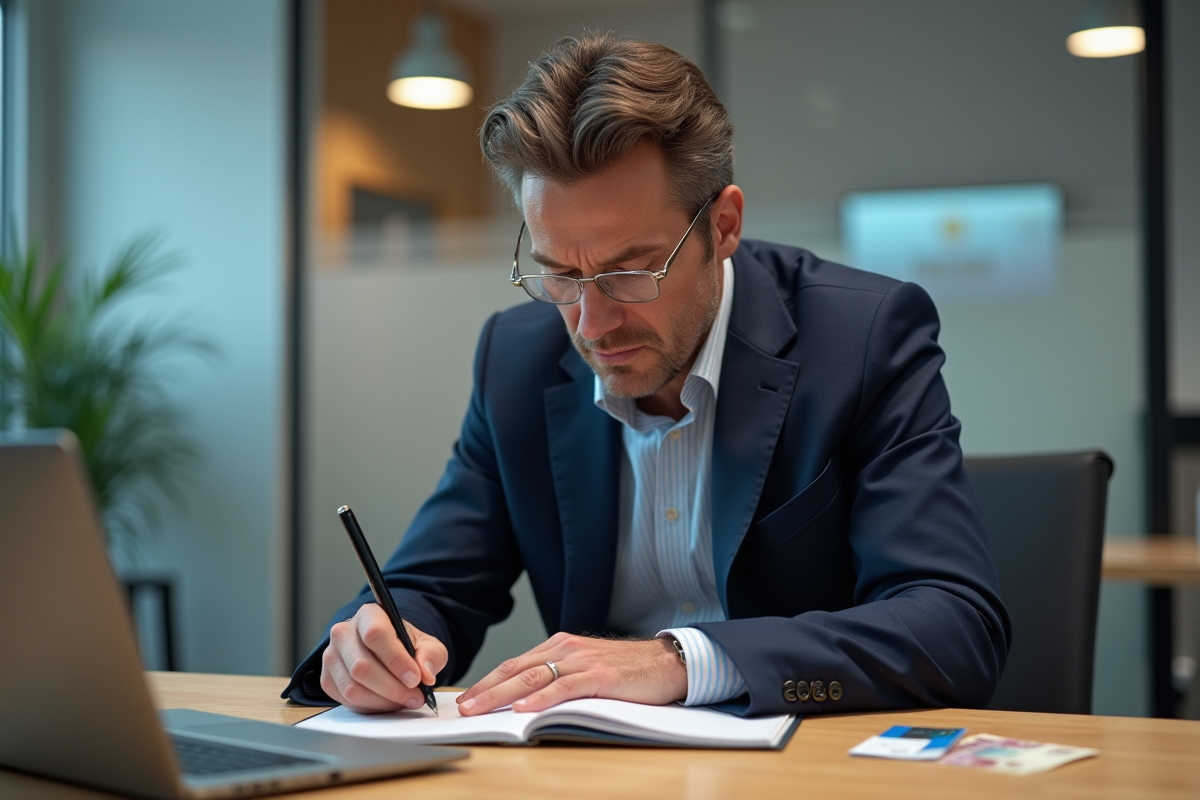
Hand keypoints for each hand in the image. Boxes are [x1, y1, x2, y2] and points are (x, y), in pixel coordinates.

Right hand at [320, 604, 447, 713]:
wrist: (386, 651)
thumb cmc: (404, 645)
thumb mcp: (426, 644)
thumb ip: (430, 655)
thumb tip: (426, 674)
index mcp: (369, 615)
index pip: (375, 635)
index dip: (396, 660)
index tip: (415, 678)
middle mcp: (344, 632)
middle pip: (362, 666)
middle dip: (393, 688)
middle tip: (415, 696)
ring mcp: (331, 656)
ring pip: (352, 688)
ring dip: (383, 701)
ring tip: (404, 701)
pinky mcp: (327, 678)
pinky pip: (346, 701)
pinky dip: (370, 707)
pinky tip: (387, 702)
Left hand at [456, 632, 686, 715]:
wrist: (668, 662)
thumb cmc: (628, 670)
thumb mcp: (586, 669)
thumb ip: (558, 677)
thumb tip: (524, 700)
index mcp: (560, 646)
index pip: (515, 664)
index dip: (488, 682)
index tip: (467, 698)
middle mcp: (566, 648)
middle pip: (517, 670)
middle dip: (486, 690)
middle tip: (463, 707)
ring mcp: (583, 660)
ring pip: (534, 677)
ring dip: (503, 695)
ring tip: (481, 709)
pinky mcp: (601, 675)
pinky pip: (565, 687)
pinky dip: (542, 698)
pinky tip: (525, 709)